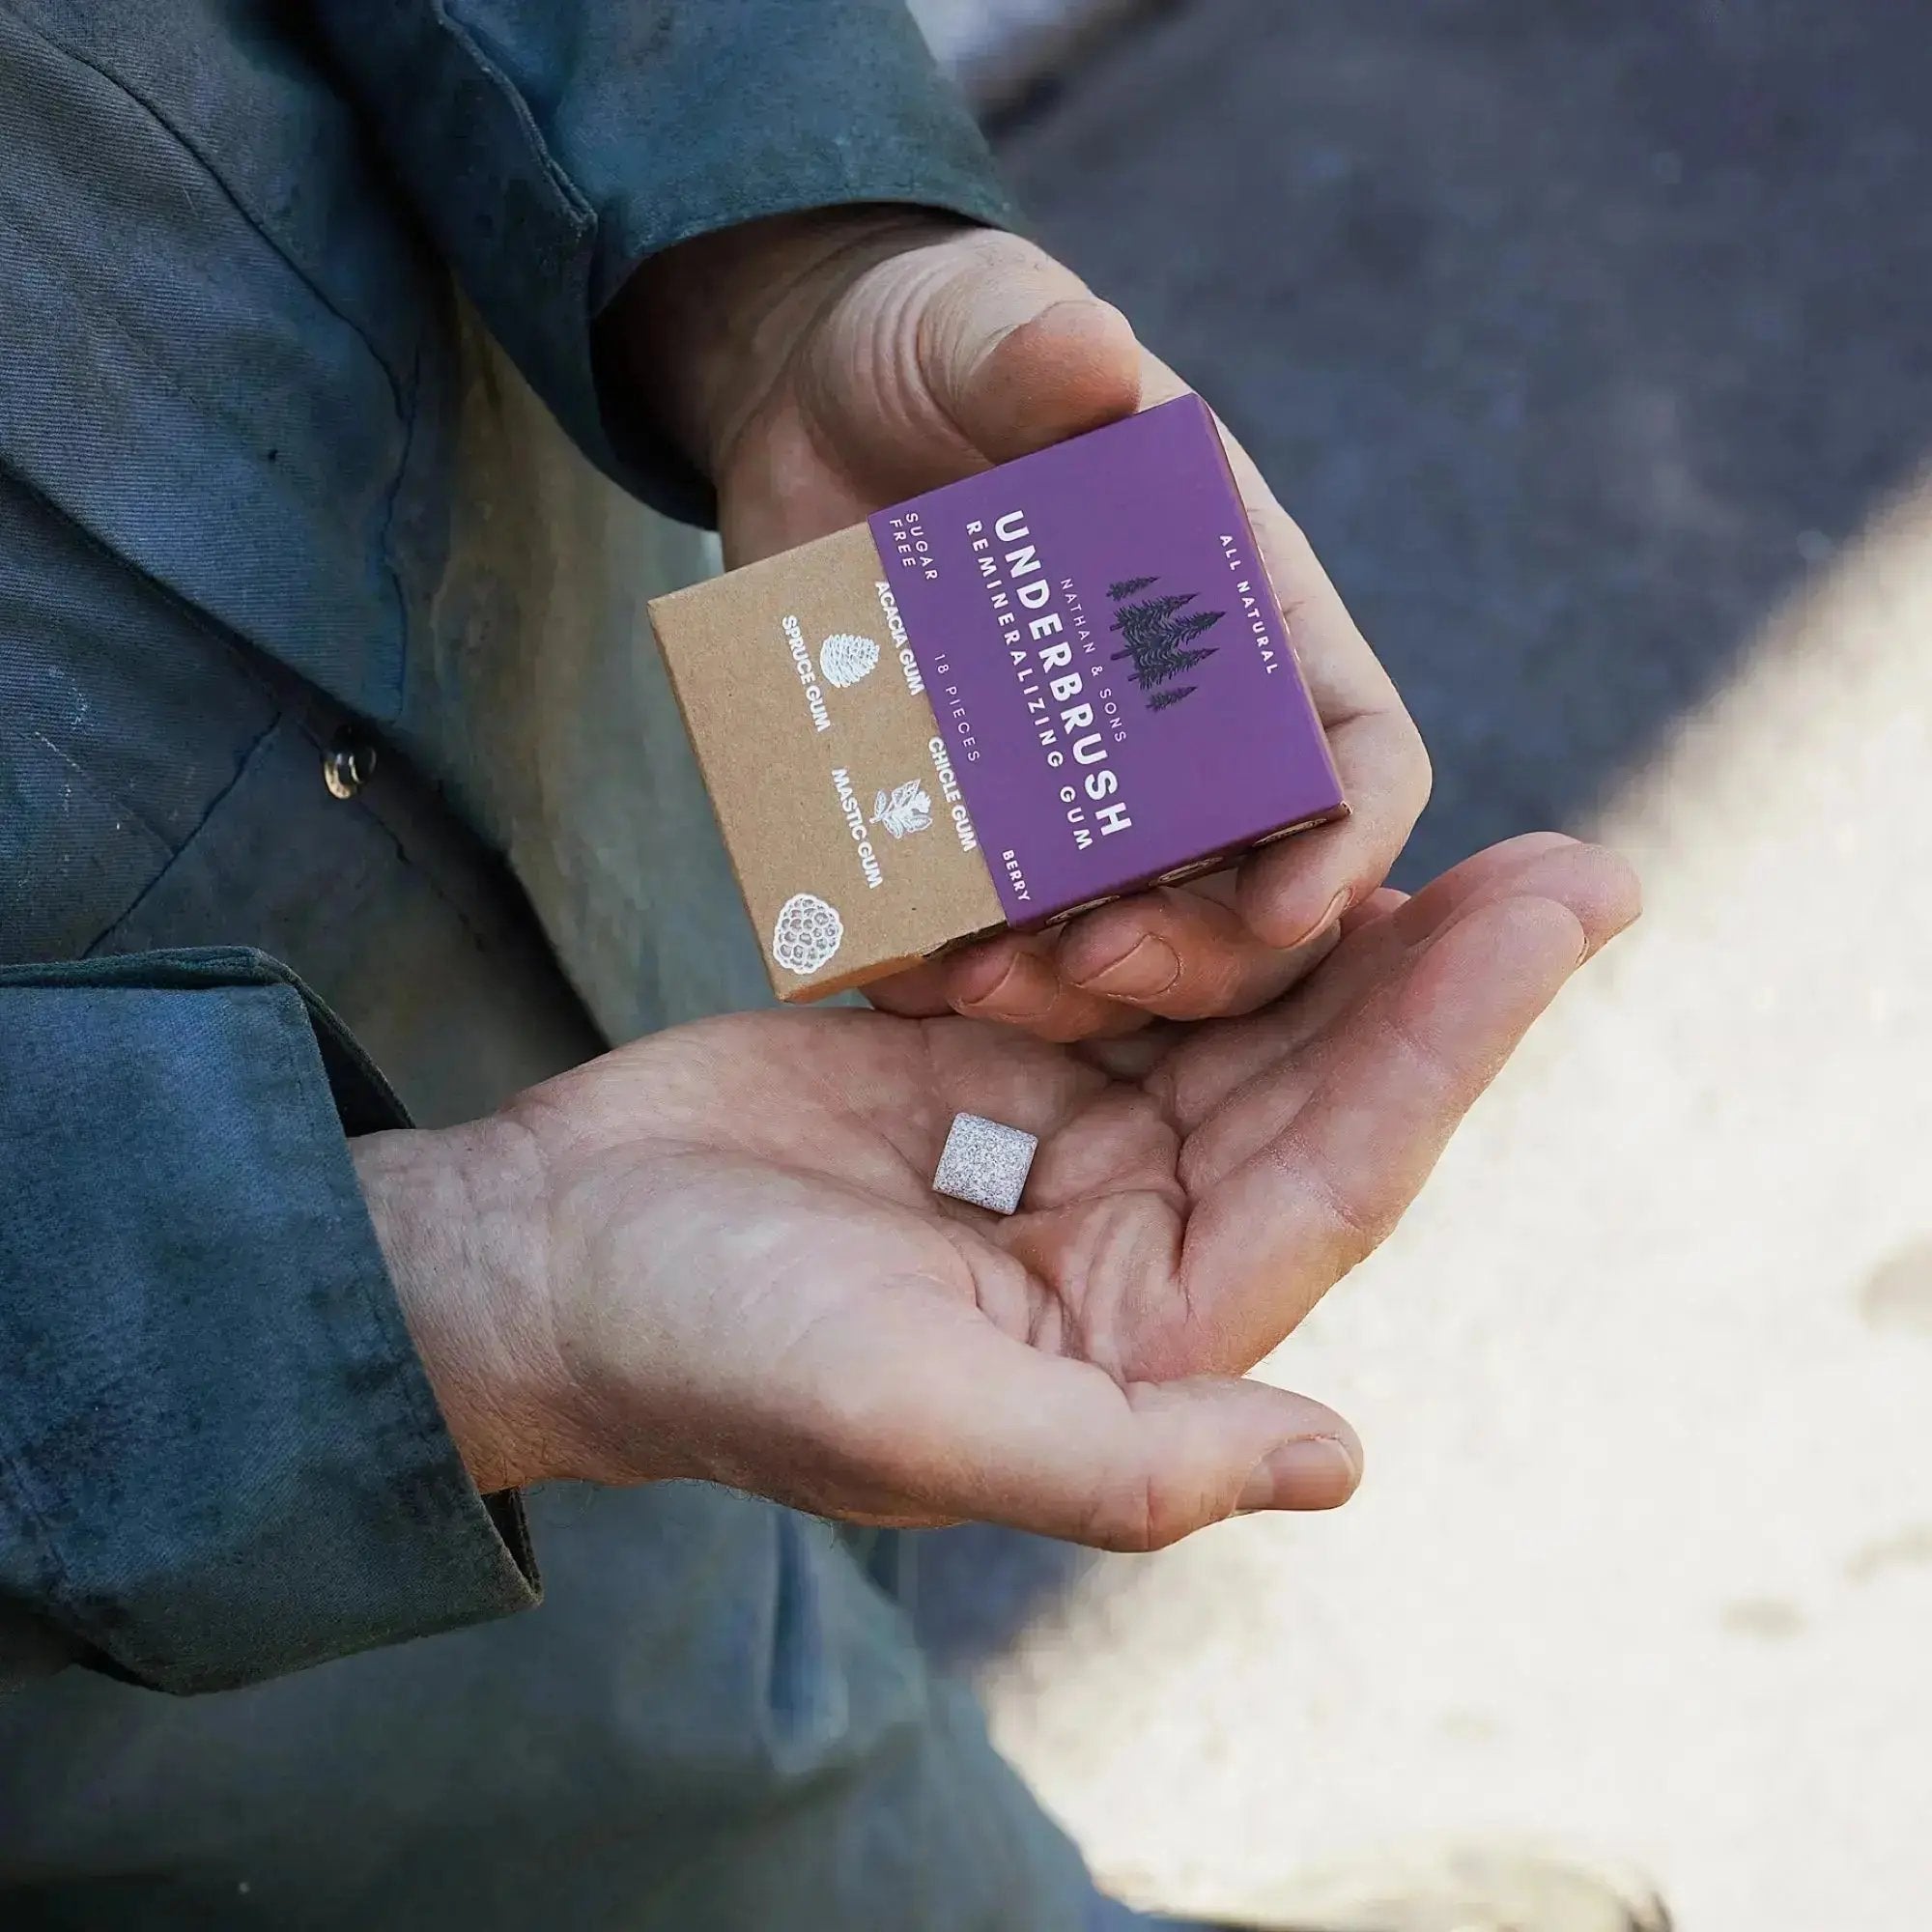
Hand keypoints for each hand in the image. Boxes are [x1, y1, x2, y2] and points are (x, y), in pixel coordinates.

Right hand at [355, 835, 1636, 1546]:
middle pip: (1316, 1085)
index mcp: (1140, 1334)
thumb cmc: (710, 1355)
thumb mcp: (912, 1420)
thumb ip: (1127, 1457)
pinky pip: (1121, 962)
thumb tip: (1339, 1459)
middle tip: (1576, 858)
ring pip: (1232, 1013)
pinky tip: (1256, 806)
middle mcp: (1129, 1242)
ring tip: (1443, 804)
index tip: (1561, 914)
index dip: (1454, 1048)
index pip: (1339, 1176)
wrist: (546, 1262)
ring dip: (1331, 915)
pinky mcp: (989, 1059)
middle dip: (1441, 974)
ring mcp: (1061, 1141)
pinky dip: (1187, 889)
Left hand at [604, 211, 1431, 1039]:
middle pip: (1245, 888)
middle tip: (1089, 957)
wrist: (804, 412)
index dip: (1348, 839)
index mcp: (1245, 619)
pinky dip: (944, 970)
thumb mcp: (981, 329)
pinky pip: (977, 935)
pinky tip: (890, 973)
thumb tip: (1088, 354)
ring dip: (1065, 987)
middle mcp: (1177, 732)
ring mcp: (1067, 795)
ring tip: (970, 982)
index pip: (1353, 754)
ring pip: (1118, 939)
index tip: (1289, 906)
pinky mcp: (962, 829)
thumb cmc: (940, 352)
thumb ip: (1030, 348)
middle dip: (1191, 950)